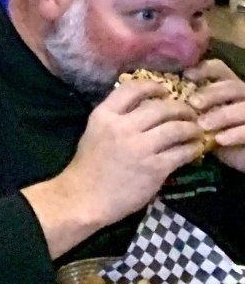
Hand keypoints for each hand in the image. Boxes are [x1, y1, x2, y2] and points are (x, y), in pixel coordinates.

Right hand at [52, 78, 207, 226]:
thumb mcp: (95, 131)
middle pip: (160, 107)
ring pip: (176, 128)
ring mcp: (140, 147)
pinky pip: (182, 152)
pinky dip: (193, 148)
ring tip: (196, 130)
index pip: (132, 88)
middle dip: (180, 108)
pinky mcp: (155, 168)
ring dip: (191, 128)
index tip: (164, 91)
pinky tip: (196, 149)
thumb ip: (116, 117)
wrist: (86, 197)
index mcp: (104, 115)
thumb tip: (143, 106)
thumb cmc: (90, 165)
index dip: (153, 86)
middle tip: (188, 113)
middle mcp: (122, 126)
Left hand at [187, 57, 244, 170]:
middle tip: (194, 102)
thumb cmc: (215, 133)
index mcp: (228, 87)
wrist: (238, 153)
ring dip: (222, 115)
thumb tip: (164, 99)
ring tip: (203, 125)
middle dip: (212, 93)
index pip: (220, 69)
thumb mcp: (201, 116)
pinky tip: (219, 139)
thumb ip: (190, 105)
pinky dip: (234, 134)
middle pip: (232, 87)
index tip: (186, 75)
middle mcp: (243, 96)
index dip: (205, 69)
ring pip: (243, 108)